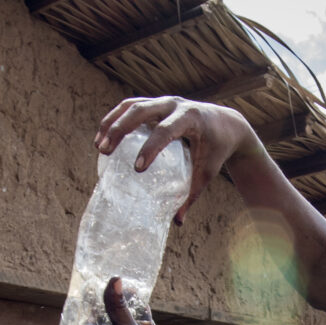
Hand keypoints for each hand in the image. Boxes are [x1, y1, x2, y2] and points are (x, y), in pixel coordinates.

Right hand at [96, 96, 258, 222]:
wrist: (226, 122)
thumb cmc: (216, 149)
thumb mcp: (207, 172)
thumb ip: (192, 195)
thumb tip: (177, 223)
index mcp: (191, 118)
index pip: (167, 130)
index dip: (150, 148)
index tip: (137, 168)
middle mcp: (175, 105)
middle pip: (141, 111)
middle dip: (120, 130)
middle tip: (104, 152)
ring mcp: (164, 101)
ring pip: (131, 105)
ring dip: (112, 123)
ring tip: (98, 146)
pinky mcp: (156, 103)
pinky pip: (131, 106)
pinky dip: (115, 118)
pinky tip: (103, 136)